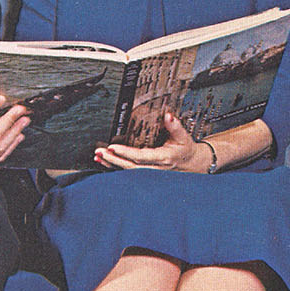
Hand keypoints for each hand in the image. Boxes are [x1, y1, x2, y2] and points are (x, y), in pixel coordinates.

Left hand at [94, 111, 209, 172]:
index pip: (141, 156)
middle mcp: (154, 168)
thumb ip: (175, 126)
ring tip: (98, 157)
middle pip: (130, 166)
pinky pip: (128, 173)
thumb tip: (168, 116)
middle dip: (114, 159)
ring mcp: (149, 174)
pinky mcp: (145, 174)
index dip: (126, 153)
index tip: (113, 147)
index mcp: (162, 158)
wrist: (191, 164)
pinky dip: (115, 168)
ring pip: (127, 171)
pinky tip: (105, 163)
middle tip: (101, 152)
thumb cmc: (185, 150)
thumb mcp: (183, 136)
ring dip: (111, 164)